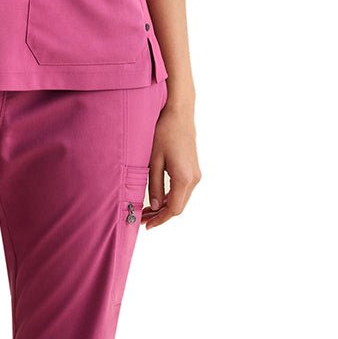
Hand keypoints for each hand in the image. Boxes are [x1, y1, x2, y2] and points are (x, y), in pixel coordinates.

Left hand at [144, 104, 200, 227]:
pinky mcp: (193, 169)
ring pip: (181, 199)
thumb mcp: (153, 160)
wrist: (179, 113)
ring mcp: (195, 174)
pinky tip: (156, 199)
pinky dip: (170, 197)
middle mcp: (194, 179)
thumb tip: (154, 206)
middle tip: (142, 220)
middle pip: (178, 207)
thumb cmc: (163, 132)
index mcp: (184, 178)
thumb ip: (153, 185)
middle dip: (161, 216)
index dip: (159, 219)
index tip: (146, 225)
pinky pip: (182, 190)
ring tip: (146, 212)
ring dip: (165, 207)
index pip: (173, 209)